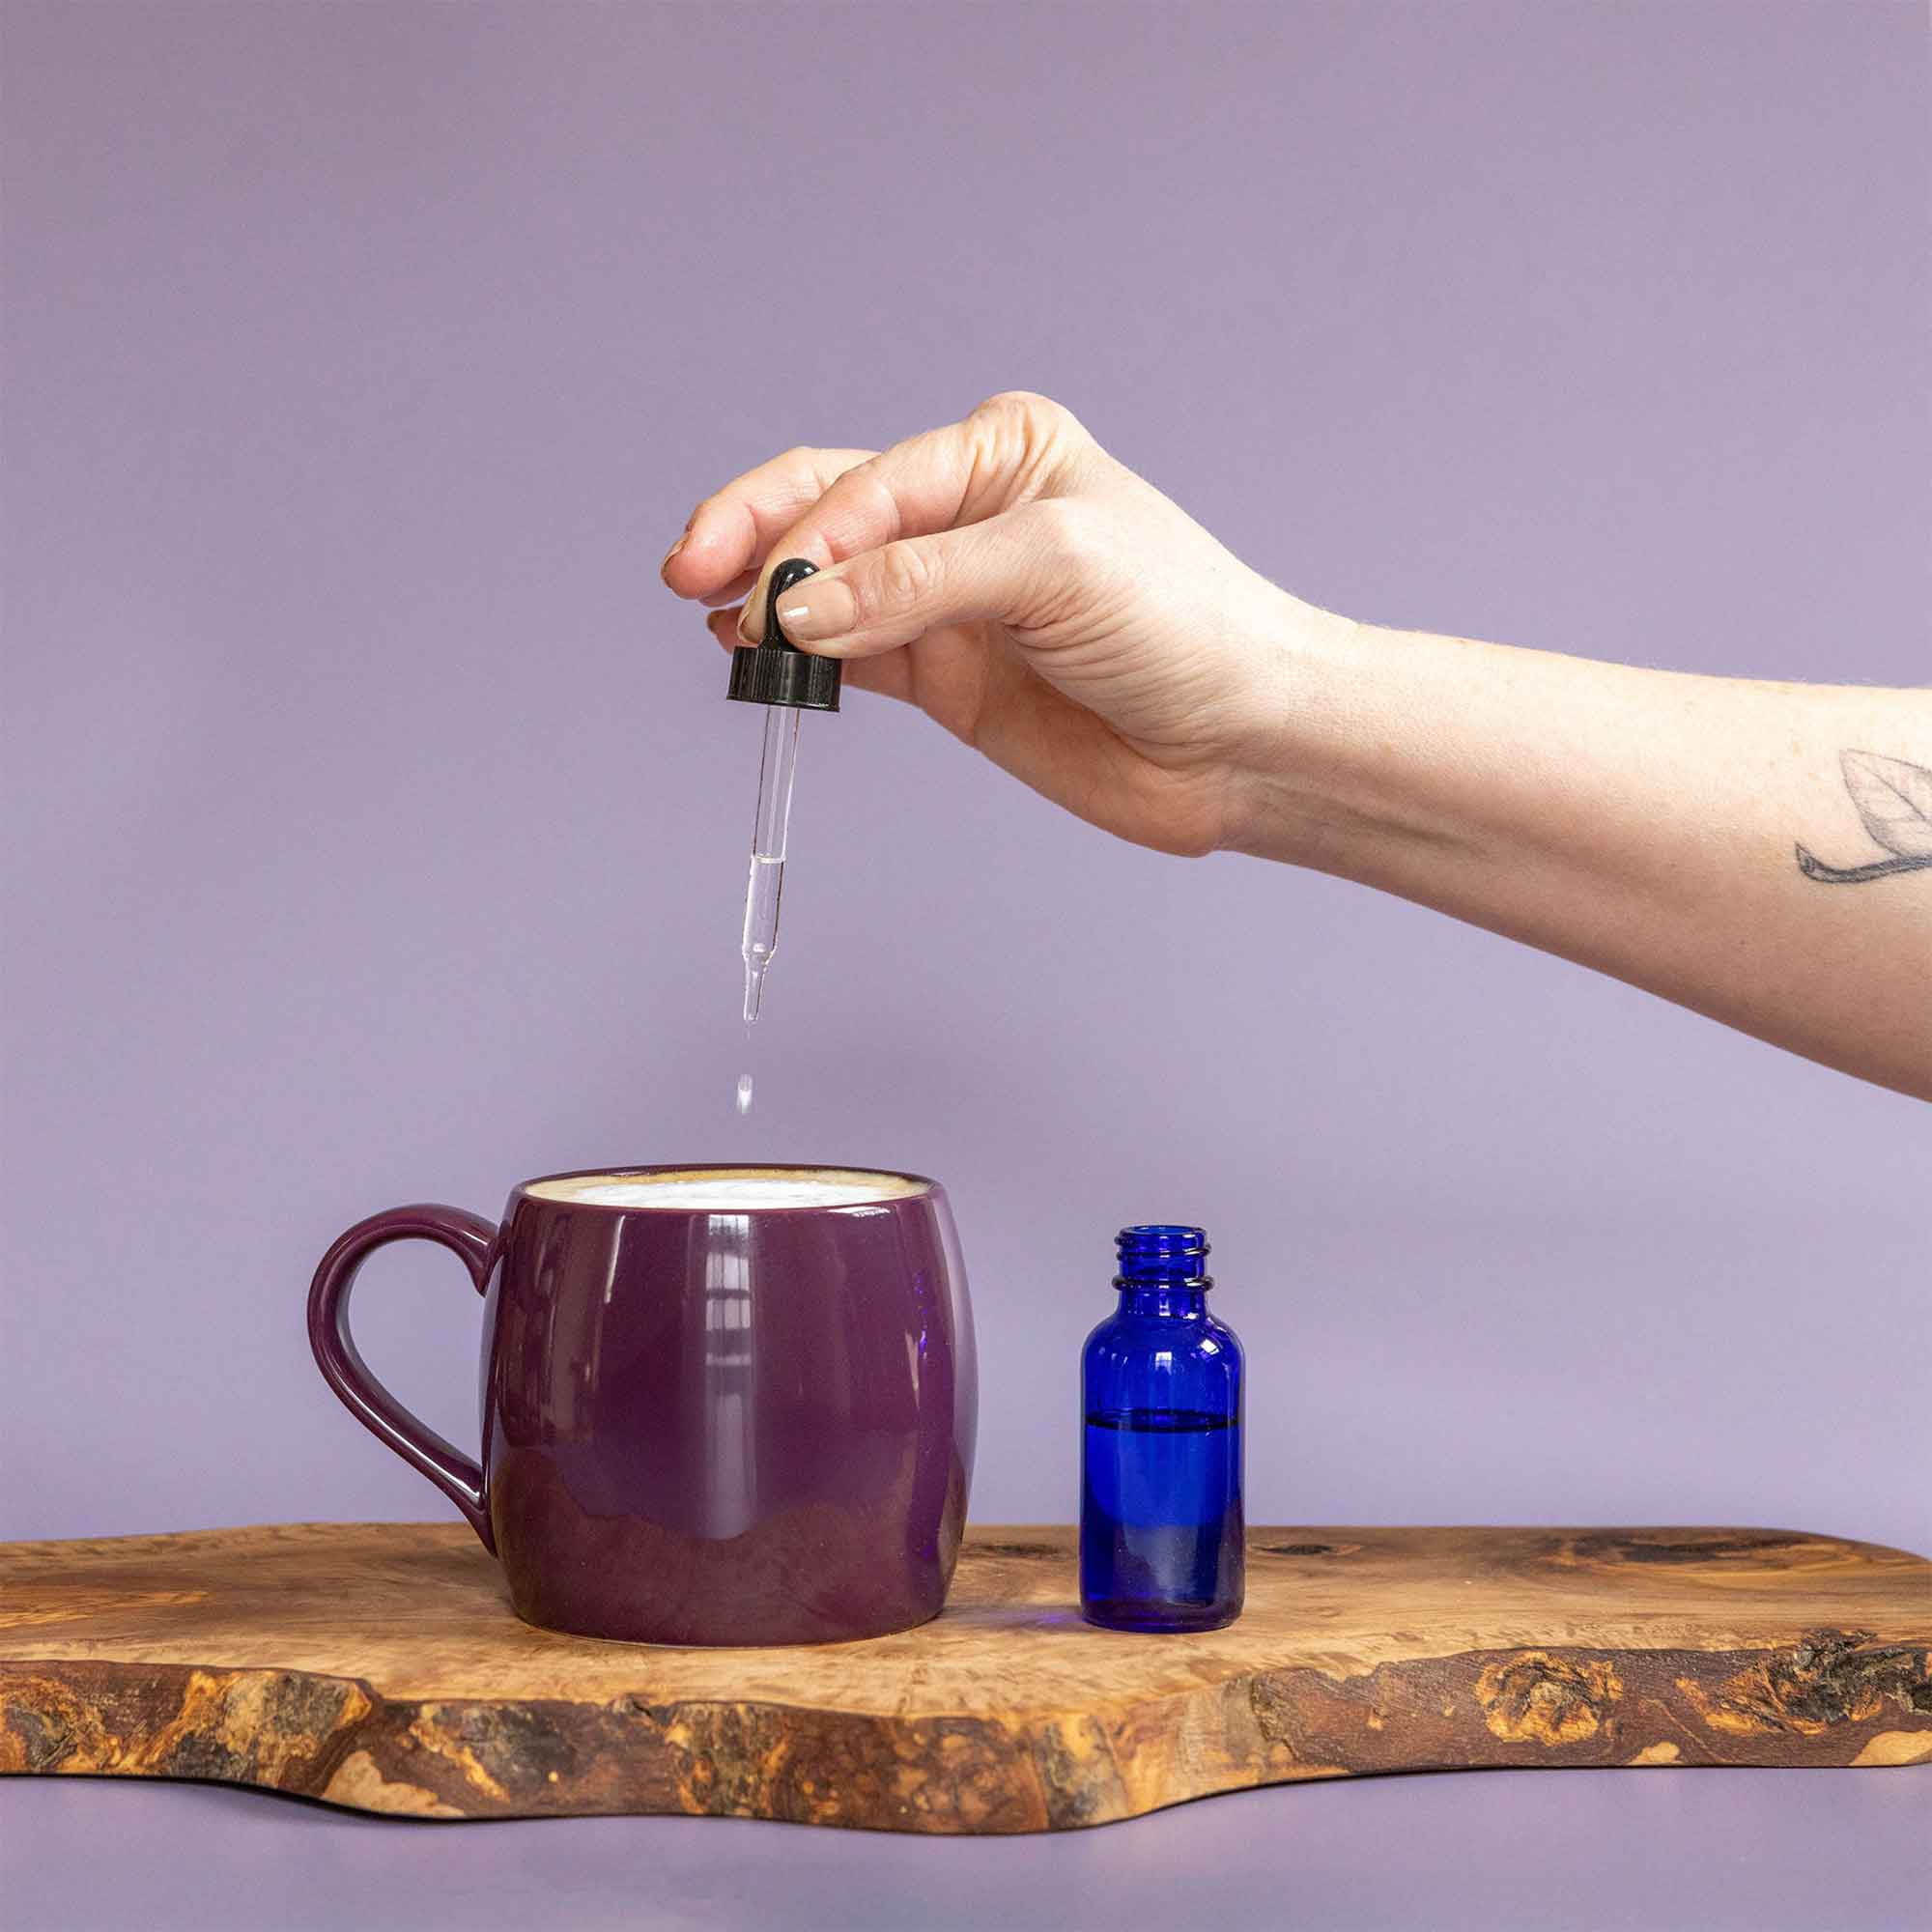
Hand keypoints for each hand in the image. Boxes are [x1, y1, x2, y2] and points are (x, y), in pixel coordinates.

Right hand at [658, 391, 1348, 854]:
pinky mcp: (943, 674)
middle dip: (752, 537)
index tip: (771, 592)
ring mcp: (949, 598)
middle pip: (824, 510)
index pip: (869, 477)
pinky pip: (848, 653)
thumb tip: (799, 614)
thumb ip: (918, 583)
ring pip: (823, 584)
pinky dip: (797, 657)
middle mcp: (966, 514)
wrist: (1244, 743)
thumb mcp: (1053, 570)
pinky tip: (753, 657)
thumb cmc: (1185, 628)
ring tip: (715, 627)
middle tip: (687, 578)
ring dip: (764, 600)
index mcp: (1001, 450)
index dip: (806, 530)